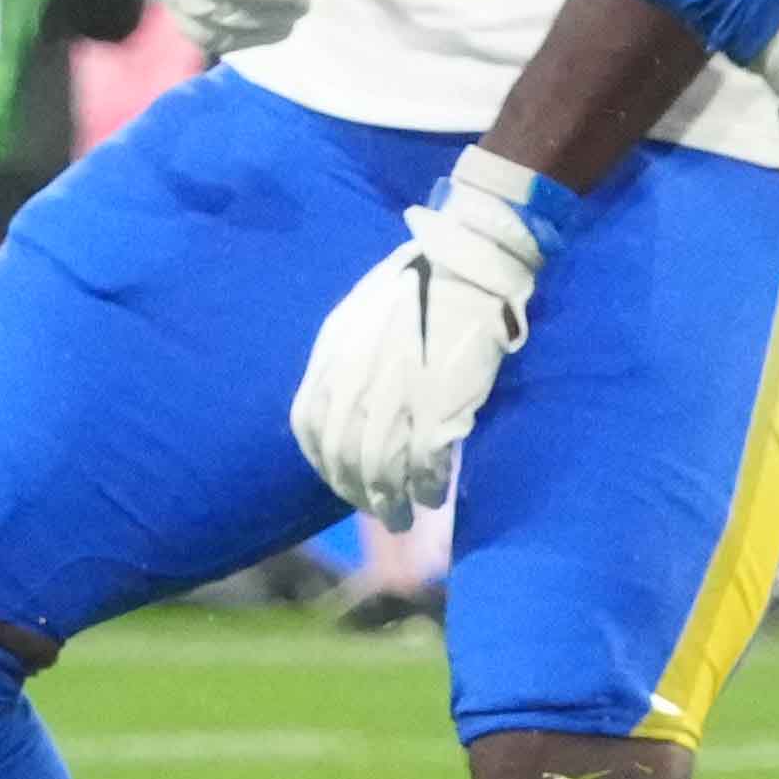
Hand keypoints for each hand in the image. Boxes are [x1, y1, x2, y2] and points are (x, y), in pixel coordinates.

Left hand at [287, 162, 547, 528]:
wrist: (469, 263)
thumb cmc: (423, 281)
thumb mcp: (365, 313)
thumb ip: (351, 357)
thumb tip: (354, 408)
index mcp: (332, 351)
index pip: (308, 424)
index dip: (322, 462)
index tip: (341, 481)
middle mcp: (355, 376)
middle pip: (344, 455)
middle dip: (358, 493)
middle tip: (380, 513)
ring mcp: (395, 393)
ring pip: (382, 468)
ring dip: (392, 502)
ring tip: (406, 515)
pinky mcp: (438, 406)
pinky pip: (425, 464)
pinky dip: (428, 487)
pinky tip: (435, 494)